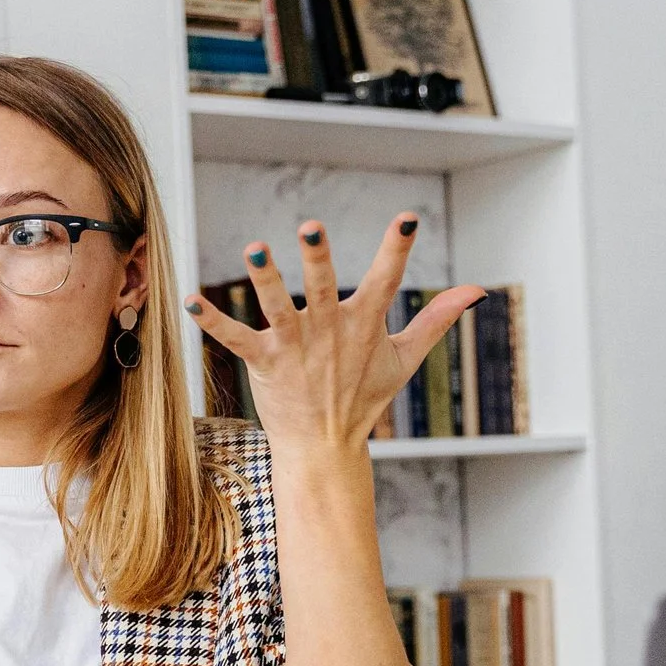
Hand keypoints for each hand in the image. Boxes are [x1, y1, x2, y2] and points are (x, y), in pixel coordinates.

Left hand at [183, 214, 478, 453]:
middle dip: (318, 258)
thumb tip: (478, 291)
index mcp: (364, 323)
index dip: (396, 249)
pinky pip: (234, 339)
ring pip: (278, 307)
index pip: (386, 279)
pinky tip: (188, 301)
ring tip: (255, 248)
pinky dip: (211, 321)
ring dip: (265, 280)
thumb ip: (437, 319)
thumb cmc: (363, 397)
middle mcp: (329, 330)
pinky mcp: (264, 362)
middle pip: (323, 287)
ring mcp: (295, 347)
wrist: (325, 447)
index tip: (407, 219)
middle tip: (311, 227)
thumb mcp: (405, 358)